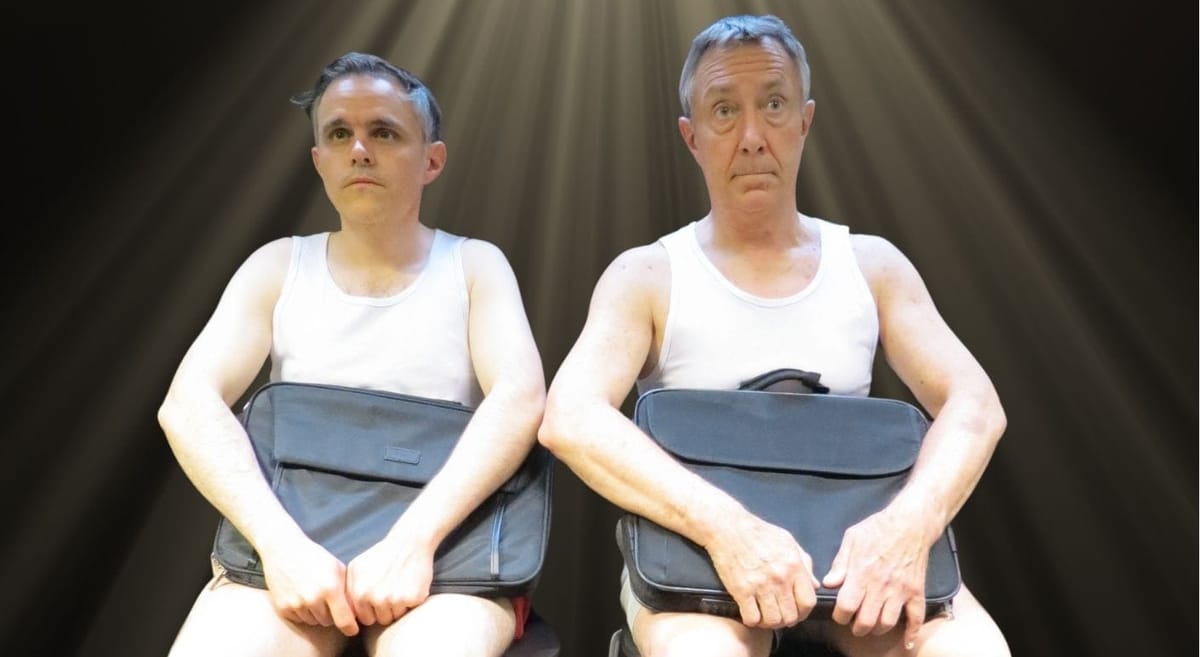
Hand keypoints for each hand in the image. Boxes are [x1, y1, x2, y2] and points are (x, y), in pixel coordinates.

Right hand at [260, 537, 358, 635]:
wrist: (284, 549)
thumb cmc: (314, 557)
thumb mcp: (337, 568)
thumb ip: (347, 591)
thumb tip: (357, 613)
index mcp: (330, 587)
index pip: (344, 620)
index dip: (350, 628)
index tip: (353, 629)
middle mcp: (313, 598)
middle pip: (328, 622)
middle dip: (331, 614)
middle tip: (326, 598)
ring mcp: (296, 604)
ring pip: (313, 621)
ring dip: (316, 613)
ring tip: (312, 593)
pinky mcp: (283, 607)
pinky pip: (299, 619)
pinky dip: (302, 612)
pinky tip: (301, 595)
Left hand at [346, 533, 434, 625]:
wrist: (409, 541)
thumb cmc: (382, 554)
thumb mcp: (356, 567)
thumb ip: (348, 590)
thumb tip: (344, 611)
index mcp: (359, 593)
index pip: (364, 618)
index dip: (372, 609)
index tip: (378, 595)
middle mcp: (375, 598)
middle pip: (380, 620)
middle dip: (385, 610)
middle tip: (390, 590)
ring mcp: (394, 599)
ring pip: (395, 617)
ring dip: (398, 607)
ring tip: (399, 586)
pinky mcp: (412, 598)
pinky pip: (410, 610)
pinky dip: (411, 601)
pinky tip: (409, 585)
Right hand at [706, 512, 819, 628]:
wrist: (728, 527)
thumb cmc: (758, 532)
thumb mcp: (788, 541)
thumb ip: (804, 562)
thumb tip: (814, 584)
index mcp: (794, 566)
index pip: (808, 601)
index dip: (804, 611)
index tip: (797, 611)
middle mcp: (779, 578)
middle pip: (791, 615)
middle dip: (787, 620)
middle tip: (780, 615)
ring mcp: (760, 585)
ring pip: (773, 620)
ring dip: (770, 622)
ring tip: (765, 615)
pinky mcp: (741, 590)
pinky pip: (751, 618)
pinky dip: (752, 620)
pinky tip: (751, 612)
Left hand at [822, 507, 930, 648]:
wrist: (910, 523)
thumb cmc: (877, 528)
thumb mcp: (852, 539)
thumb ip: (840, 563)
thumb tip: (829, 584)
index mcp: (862, 573)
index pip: (847, 606)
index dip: (839, 616)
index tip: (839, 614)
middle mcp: (881, 585)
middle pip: (866, 620)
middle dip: (856, 628)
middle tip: (853, 625)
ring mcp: (901, 590)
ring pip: (888, 622)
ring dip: (877, 629)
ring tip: (871, 626)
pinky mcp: (916, 591)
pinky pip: (916, 617)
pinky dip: (912, 633)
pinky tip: (907, 642)